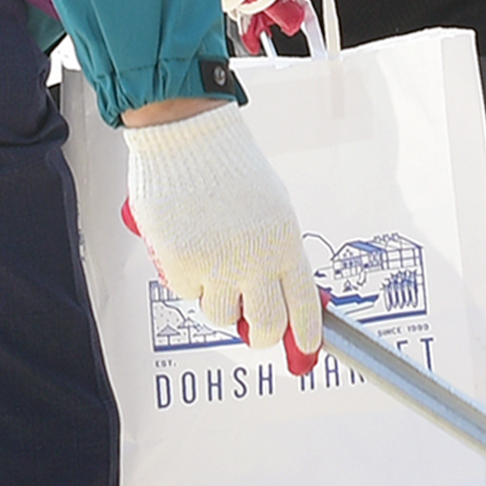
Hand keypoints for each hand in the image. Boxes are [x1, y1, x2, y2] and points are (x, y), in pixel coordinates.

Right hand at [117, 103, 320, 367]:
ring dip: (220, 302)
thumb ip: (278, 252)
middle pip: (266, 326)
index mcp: (284, 243)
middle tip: (256, 332)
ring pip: (221, 315)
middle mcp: (253, 260)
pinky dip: (189, 280)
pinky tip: (190, 247)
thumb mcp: (273, 208)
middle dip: (262, 336)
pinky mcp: (179, 265)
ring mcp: (215, 266)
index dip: (305, 335)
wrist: (187, 136)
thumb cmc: (230, 166)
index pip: (303, 306)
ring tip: (215, 268)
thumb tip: (281, 292)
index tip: (305, 349)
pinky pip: (187, 293)